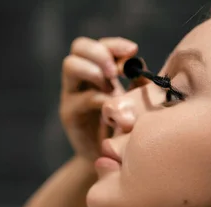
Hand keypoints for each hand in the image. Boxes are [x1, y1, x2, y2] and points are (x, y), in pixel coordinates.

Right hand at [59, 36, 138, 162]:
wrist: (108, 159)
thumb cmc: (123, 128)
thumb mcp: (134, 102)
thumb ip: (137, 84)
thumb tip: (140, 66)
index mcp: (97, 71)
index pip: (100, 45)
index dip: (114, 44)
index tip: (133, 50)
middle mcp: (80, 79)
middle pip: (79, 47)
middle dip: (100, 53)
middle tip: (116, 71)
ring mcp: (71, 95)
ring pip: (70, 66)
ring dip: (94, 71)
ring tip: (111, 87)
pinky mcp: (69, 114)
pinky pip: (81, 98)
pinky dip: (99, 98)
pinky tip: (111, 107)